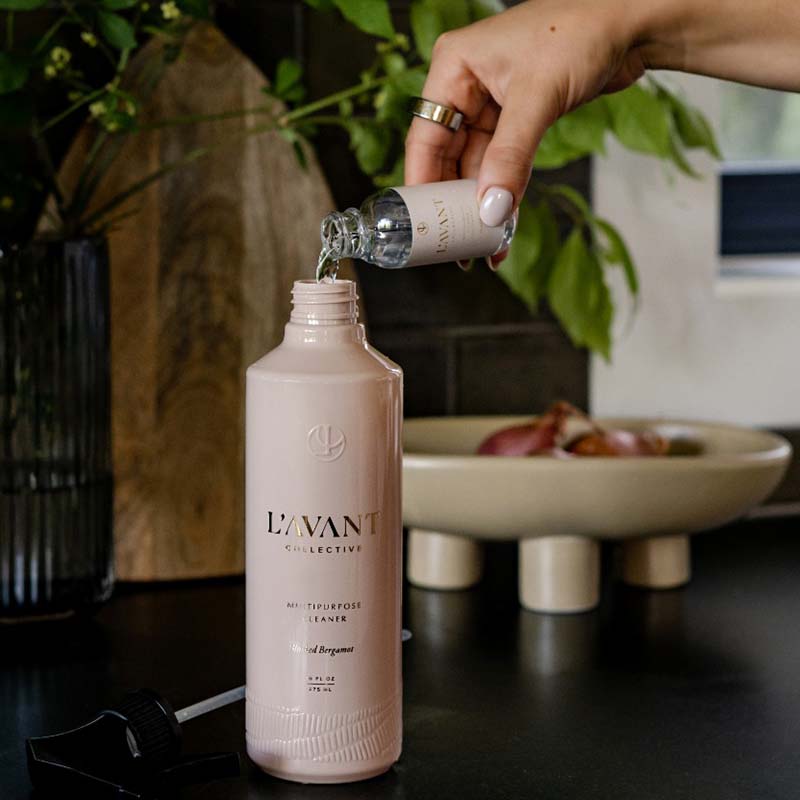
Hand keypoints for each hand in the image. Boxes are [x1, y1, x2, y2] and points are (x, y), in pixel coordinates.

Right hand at [404, 0, 649, 224]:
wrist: (632, 22)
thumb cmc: (582, 30)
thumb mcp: (537, 97)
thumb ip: (511, 157)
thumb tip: (492, 208)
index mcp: (453, 67)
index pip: (425, 137)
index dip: (423, 184)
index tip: (425, 224)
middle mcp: (466, 85)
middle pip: (447, 156)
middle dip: (455, 200)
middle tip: (456, 241)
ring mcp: (491, 102)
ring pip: (476, 164)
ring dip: (482, 201)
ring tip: (484, 240)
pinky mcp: (517, 117)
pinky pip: (502, 162)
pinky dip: (504, 190)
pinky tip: (505, 221)